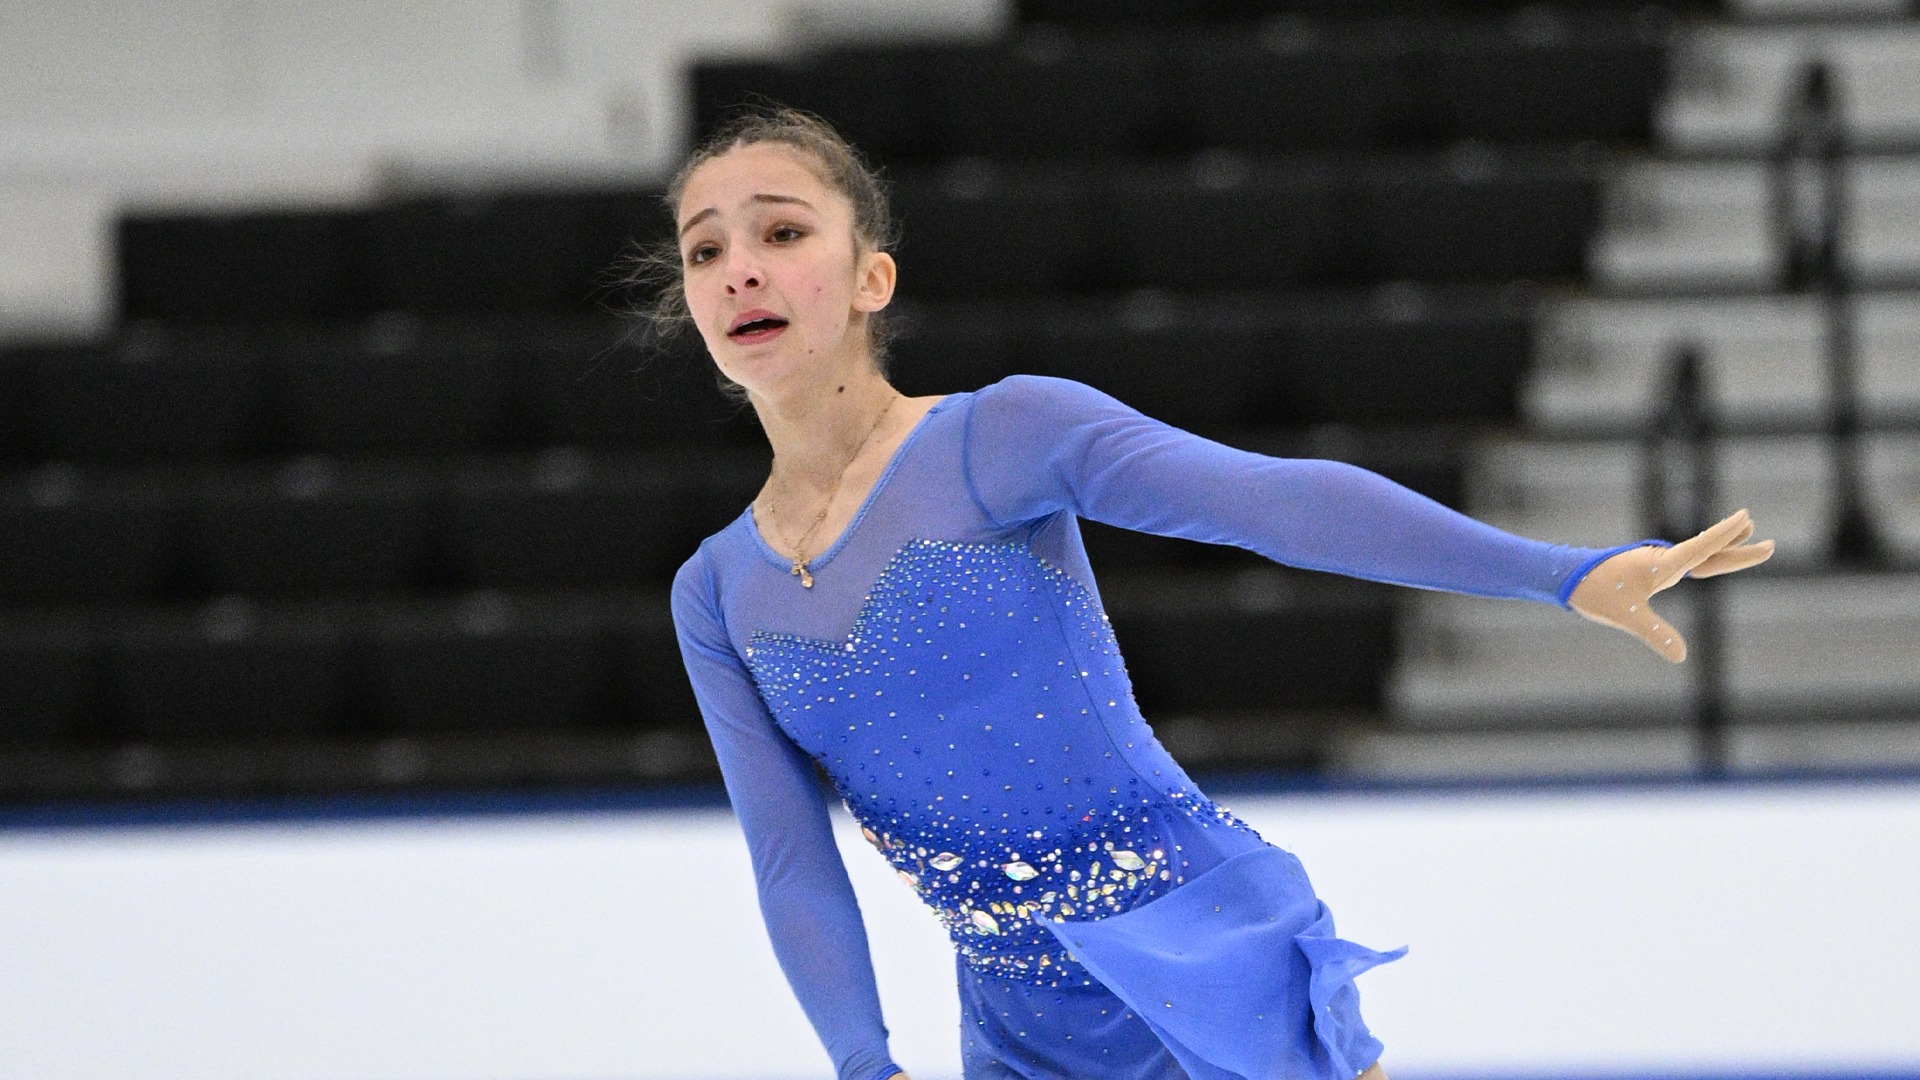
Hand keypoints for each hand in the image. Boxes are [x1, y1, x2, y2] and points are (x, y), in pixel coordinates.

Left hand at [1567, 509, 1773, 662]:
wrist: (1567, 578)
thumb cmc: (1596, 592)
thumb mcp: (1628, 616)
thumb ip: (1656, 634)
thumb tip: (1681, 656)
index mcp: (1662, 565)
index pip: (1702, 547)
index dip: (1725, 534)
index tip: (1746, 517)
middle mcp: (1663, 560)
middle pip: (1709, 552)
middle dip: (1738, 548)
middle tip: (1770, 543)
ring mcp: (1657, 564)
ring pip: (1699, 554)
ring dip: (1723, 547)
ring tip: (1747, 534)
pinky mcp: (1649, 570)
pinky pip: (1685, 561)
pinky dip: (1704, 557)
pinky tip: (1706, 560)